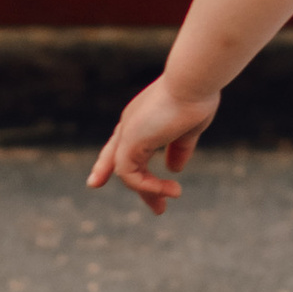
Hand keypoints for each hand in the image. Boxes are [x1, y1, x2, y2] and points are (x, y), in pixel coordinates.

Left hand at [89, 73, 220, 215]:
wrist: (194, 81)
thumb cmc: (196, 98)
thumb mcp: (189, 129)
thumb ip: (180, 148)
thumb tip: (174, 169)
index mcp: (142, 118)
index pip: (121, 144)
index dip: (107, 164)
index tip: (95, 182)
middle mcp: (130, 124)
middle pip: (123, 162)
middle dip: (141, 187)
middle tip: (159, 209)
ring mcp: (127, 132)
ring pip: (126, 172)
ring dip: (148, 191)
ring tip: (168, 203)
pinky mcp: (128, 141)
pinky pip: (129, 174)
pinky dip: (148, 186)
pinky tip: (170, 189)